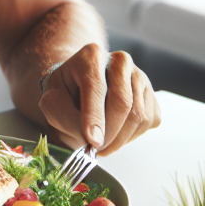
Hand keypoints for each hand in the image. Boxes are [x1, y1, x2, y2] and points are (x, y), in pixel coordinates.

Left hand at [37, 44, 159, 154]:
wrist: (80, 89)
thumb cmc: (65, 95)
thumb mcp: (51, 101)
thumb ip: (61, 114)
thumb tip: (89, 134)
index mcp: (91, 56)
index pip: (96, 86)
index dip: (94, 116)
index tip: (91, 140)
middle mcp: (120, 61)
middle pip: (123, 102)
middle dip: (109, 133)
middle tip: (95, 149)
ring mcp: (140, 76)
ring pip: (138, 116)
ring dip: (120, 139)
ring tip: (102, 144)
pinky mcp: (153, 95)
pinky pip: (149, 121)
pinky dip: (132, 136)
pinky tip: (115, 134)